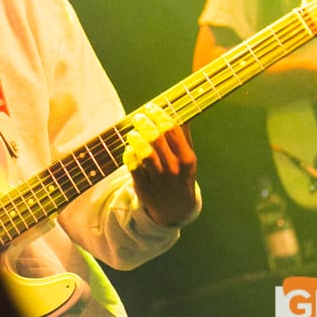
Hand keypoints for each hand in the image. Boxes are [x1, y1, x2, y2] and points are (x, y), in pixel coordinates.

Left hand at [122, 105, 197, 226]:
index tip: (150, 107)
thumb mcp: (187, 159)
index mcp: (187, 158)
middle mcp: (174, 169)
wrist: (176, 209)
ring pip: (145, 153)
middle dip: (144, 124)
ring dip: (136, 139)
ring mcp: (159, 179)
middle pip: (157, 139)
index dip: (159, 115)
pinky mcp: (144, 187)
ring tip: (132, 134)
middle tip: (138, 117)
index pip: (172, 130)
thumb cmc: (180, 176)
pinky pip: (133, 167)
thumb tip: (178, 110)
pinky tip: (129, 149)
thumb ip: (182, 136)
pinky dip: (129, 155)